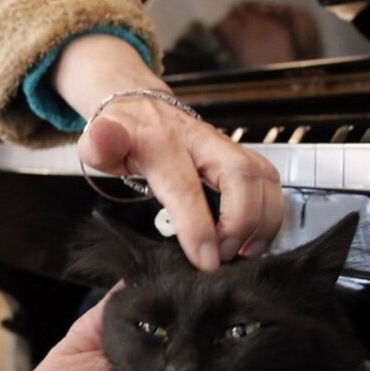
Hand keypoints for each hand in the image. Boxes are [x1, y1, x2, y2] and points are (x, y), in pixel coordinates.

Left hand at [78, 95, 281, 269]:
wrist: (140, 110)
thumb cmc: (121, 135)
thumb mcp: (98, 142)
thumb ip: (99, 145)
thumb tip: (102, 138)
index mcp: (162, 143)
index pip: (185, 187)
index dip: (198, 226)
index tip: (206, 260)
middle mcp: (201, 141)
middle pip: (240, 175)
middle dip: (241, 221)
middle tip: (225, 256)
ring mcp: (225, 146)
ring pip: (262, 176)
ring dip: (264, 219)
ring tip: (246, 252)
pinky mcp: (241, 155)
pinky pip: (269, 181)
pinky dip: (271, 212)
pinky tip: (255, 239)